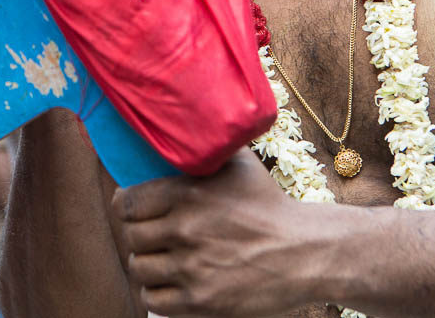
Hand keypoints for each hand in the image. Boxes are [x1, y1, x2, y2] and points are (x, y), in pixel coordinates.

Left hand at [111, 148, 320, 317]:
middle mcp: (185, 229)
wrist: (307, 252)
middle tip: (154, 236)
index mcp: (187, 193)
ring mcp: (192, 268)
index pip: (127, 204)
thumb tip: (173, 134)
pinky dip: (158, 292)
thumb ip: (203, 150)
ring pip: (139, 269)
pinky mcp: (201, 301)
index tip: (136, 210)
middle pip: (132, 237)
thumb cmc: (270, 205)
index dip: (128, 207)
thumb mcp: (238, 164)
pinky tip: (172, 282)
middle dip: (140, 236)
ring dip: (149, 264)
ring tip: (163, 259)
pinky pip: (154, 300)